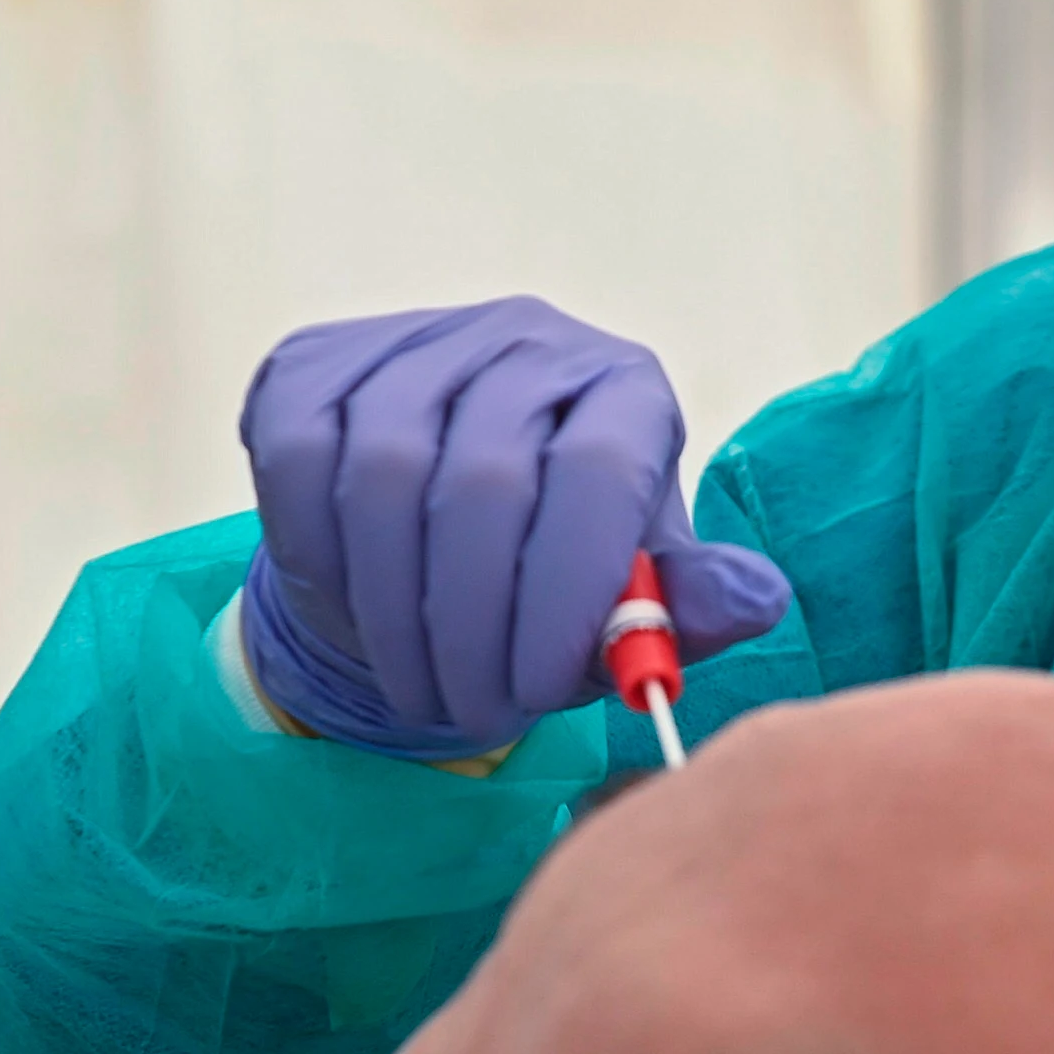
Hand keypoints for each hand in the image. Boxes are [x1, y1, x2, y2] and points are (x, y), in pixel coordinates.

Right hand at [237, 299, 791, 758]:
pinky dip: (320, 558)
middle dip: (475, 628)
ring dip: (396, 613)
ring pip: (382, 476)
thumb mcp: (632, 595)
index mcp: (625, 387)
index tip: (544, 690)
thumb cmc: (555, 571)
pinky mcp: (315, 362)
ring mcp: (415, 340)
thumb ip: (689, 604)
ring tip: (425, 689)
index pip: (598, 471)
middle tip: (476, 714)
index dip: (567, 592)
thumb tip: (754, 600)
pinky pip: (299, 460)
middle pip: (485, 480)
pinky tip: (356, 611)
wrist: (436, 537)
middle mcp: (526, 340)